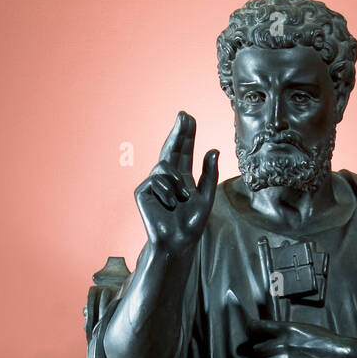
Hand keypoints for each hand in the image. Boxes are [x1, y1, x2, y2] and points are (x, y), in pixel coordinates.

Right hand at [135, 111, 218, 257]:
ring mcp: (153, 184)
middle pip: (171, 148)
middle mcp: (167, 178)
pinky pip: (156, 179)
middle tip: (184, 115)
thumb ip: (209, 174)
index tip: (188, 117)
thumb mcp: (206, 197)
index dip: (186, 134)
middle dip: (179, 132)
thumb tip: (214, 150)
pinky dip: (166, 192)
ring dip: (177, 181)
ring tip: (182, 198)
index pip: (184, 151)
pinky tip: (169, 204)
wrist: (177, 242)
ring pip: (164, 165)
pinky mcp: (143, 191)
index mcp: (182, 178)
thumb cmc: (192, 225)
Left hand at [245, 318, 356, 357]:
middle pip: (257, 351)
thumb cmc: (328, 344)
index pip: (256, 328)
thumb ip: (287, 331)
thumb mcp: (306, 329)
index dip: (252, 333)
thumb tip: (272, 334)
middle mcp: (283, 343)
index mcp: (287, 329)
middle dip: (262, 356)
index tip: (252, 337)